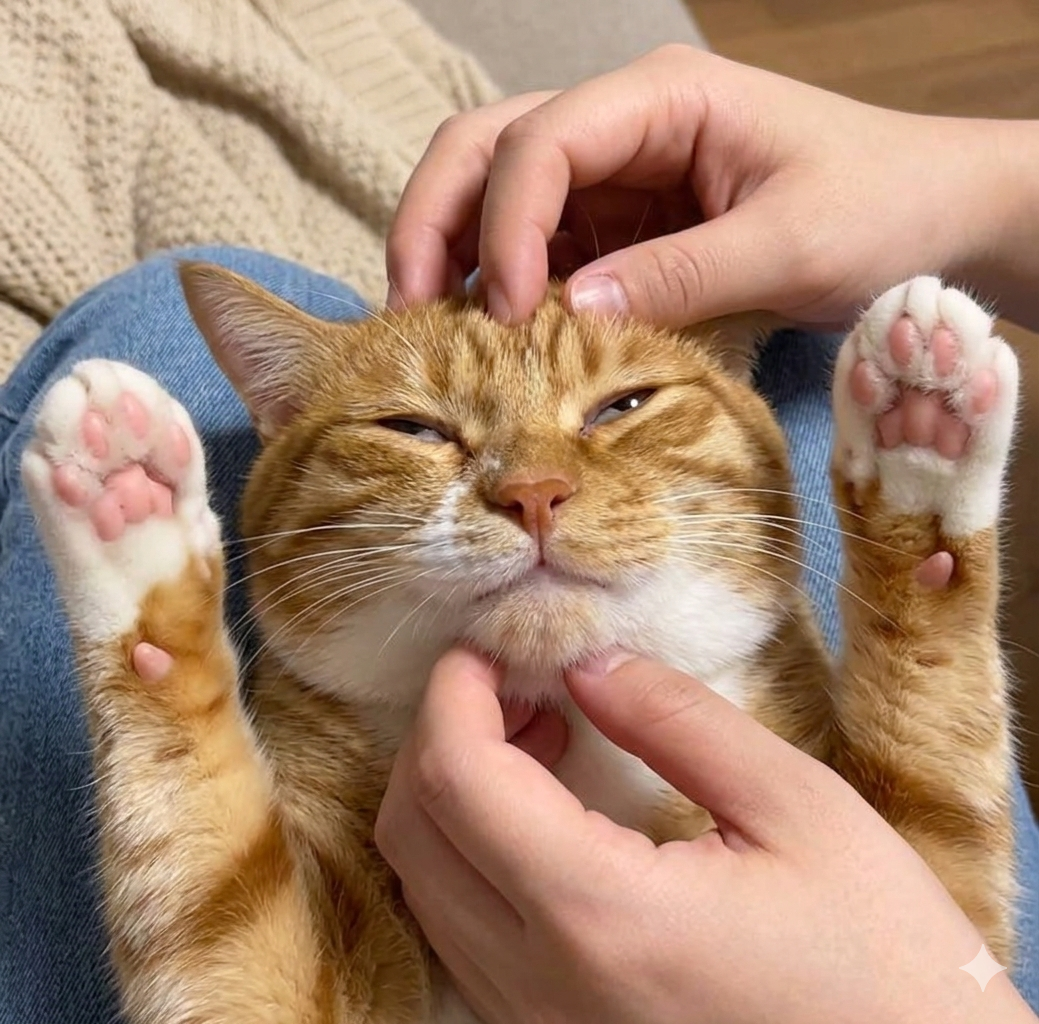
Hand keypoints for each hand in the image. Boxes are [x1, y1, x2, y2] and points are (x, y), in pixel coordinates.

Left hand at [375, 649, 1034, 1023]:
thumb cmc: (881, 961)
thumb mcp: (798, 809)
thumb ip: (676, 720)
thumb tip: (585, 663)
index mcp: (601, 916)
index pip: (457, 778)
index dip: (455, 690)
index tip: (491, 643)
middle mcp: (541, 985)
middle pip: (413, 830)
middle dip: (445, 732)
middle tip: (520, 682)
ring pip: (424, 885)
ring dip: (455, 791)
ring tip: (541, 736)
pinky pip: (461, 933)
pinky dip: (472, 852)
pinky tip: (544, 814)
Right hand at [387, 46, 1038, 329]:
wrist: (932, 215)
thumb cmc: (882, 207)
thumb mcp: (791, 245)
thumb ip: (680, 274)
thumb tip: (568, 310)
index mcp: (664, 97)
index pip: (543, 140)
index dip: (504, 222)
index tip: (503, 310)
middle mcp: (625, 123)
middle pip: (488, 146)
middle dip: (436, 221)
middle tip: (411, 309)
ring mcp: (618, 173)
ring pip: (497, 193)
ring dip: (452, 253)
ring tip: (430, 329)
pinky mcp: (622, 223)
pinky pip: (540, 245)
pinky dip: (502, 286)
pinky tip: (491, 335)